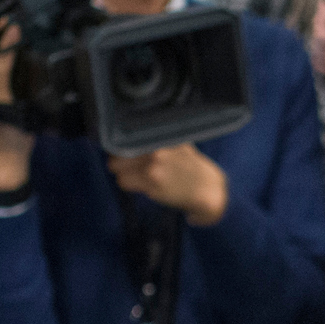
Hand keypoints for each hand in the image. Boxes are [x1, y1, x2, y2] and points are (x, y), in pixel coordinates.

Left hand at [109, 143, 228, 225]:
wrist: (208, 189)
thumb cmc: (191, 166)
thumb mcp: (177, 143)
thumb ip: (155, 137)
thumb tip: (129, 134)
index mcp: (161, 136)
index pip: (124, 136)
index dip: (122, 146)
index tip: (124, 151)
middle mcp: (156, 149)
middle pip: (116, 152)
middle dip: (120, 161)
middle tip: (130, 166)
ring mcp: (153, 166)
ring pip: (116, 168)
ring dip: (123, 173)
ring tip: (137, 176)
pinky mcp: (151, 184)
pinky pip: (123, 182)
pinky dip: (129, 184)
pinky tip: (143, 185)